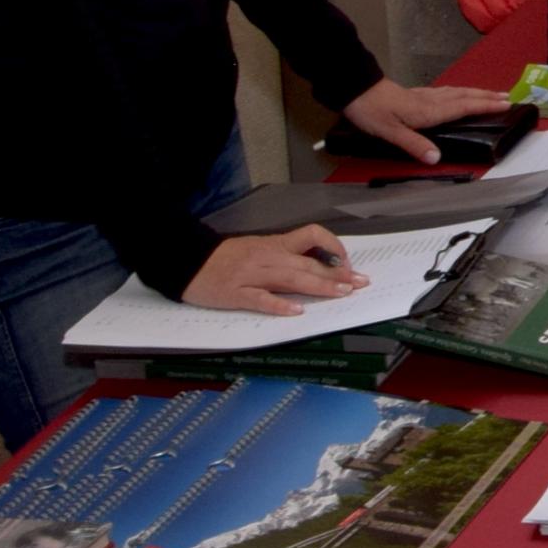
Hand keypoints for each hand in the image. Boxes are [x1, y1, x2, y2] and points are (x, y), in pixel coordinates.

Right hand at [187, 225, 358, 316]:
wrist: (187, 260)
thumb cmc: (224, 257)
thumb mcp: (257, 248)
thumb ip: (283, 255)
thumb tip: (314, 265)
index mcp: (274, 244)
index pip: (311, 235)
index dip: (333, 246)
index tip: (347, 262)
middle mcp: (267, 257)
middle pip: (308, 263)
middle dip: (337, 274)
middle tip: (360, 283)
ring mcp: (251, 275)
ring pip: (291, 278)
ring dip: (319, 286)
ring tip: (341, 294)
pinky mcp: (235, 293)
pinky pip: (260, 299)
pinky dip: (279, 305)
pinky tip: (296, 311)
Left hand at [336, 76, 515, 163]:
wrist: (355, 89)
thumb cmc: (371, 111)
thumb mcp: (389, 132)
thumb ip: (414, 144)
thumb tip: (436, 159)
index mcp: (428, 111)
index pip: (463, 107)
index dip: (484, 106)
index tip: (506, 104)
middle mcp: (430, 101)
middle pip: (464, 97)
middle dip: (486, 97)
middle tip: (507, 97)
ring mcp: (423, 95)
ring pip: (456, 92)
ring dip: (475, 93)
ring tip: (490, 94)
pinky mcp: (415, 94)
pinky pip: (446, 92)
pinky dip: (459, 92)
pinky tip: (457, 93)